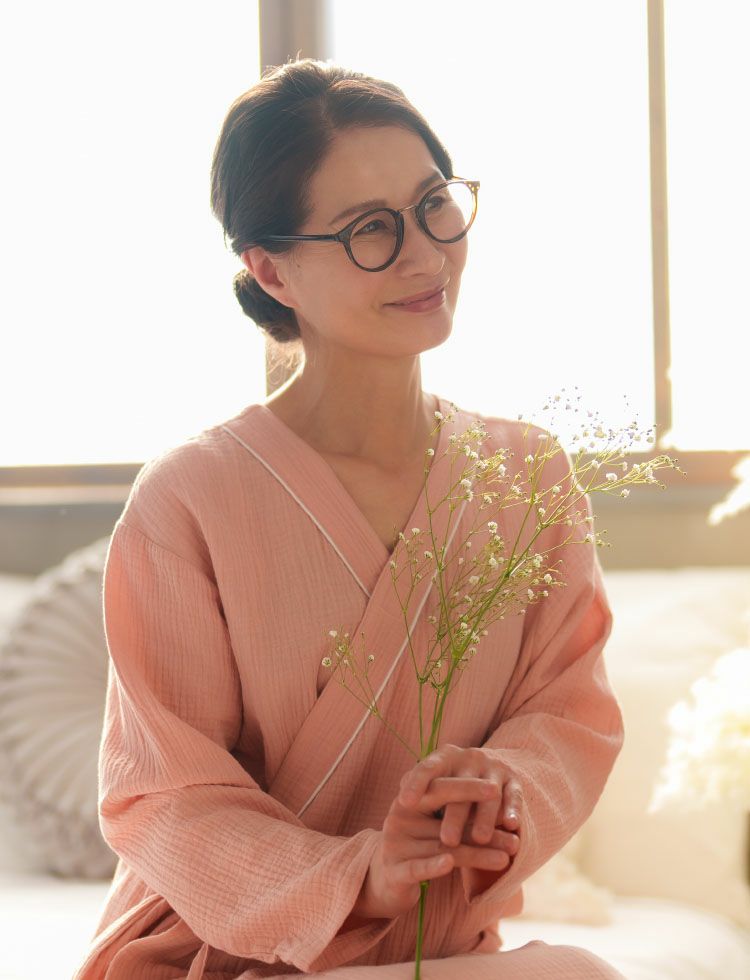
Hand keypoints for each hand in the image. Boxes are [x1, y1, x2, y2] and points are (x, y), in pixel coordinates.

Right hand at [354, 759, 519, 919]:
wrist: (385, 881)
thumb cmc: (420, 849)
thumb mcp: (437, 829)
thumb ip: (459, 818)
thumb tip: (503, 810)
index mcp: (410, 800)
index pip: (440, 787)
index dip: (468, 787)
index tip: (496, 788)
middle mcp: (400, 817)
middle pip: (445, 816)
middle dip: (478, 817)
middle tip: (510, 823)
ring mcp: (395, 844)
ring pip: (443, 846)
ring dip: (479, 853)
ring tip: (506, 857)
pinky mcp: (394, 872)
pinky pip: (416, 868)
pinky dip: (432, 866)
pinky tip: (448, 864)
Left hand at [398, 744, 522, 850]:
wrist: (489, 767)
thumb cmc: (451, 781)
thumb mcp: (436, 779)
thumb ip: (420, 787)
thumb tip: (402, 800)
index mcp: (445, 757)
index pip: (427, 768)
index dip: (416, 784)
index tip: (404, 802)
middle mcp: (469, 758)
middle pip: (459, 786)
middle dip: (454, 815)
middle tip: (446, 840)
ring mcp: (493, 767)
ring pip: (488, 794)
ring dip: (484, 817)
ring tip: (479, 839)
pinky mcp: (514, 779)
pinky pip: (514, 794)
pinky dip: (513, 809)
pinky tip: (511, 824)